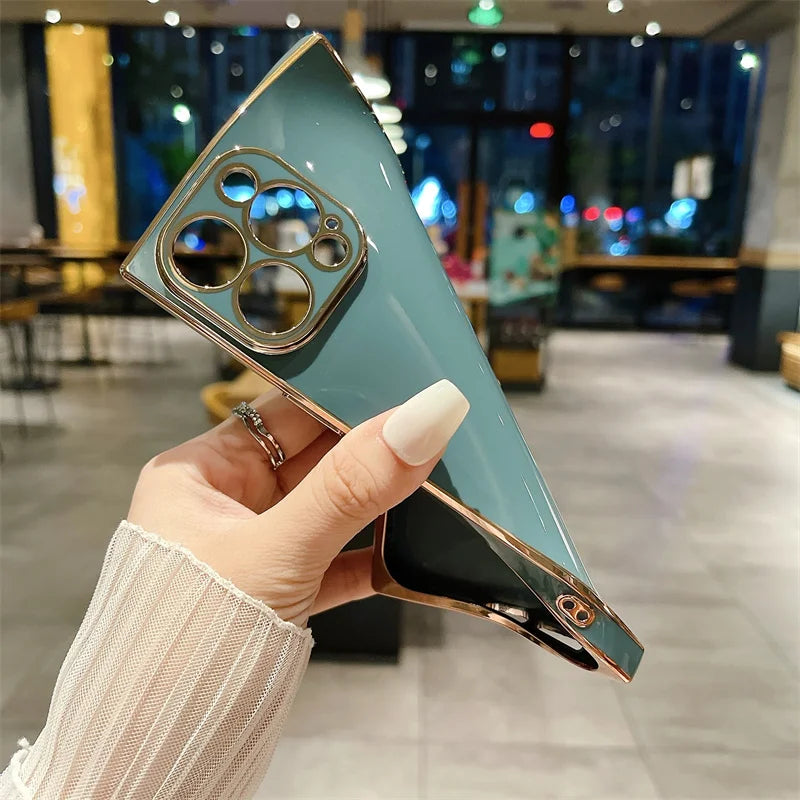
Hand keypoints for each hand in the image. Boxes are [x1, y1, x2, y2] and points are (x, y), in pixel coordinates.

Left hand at [128, 380, 468, 627]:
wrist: (160, 760)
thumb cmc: (184, 644)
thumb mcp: (276, 550)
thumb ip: (351, 486)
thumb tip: (425, 416)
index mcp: (198, 474)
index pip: (281, 411)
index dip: (341, 394)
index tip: (403, 383)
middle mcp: (225, 505)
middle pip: (314, 457)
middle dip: (371, 447)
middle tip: (434, 431)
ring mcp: (255, 550)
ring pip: (330, 509)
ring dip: (378, 502)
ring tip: (436, 479)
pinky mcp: (281, 594)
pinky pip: (337, 559)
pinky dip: (373, 555)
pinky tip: (412, 547)